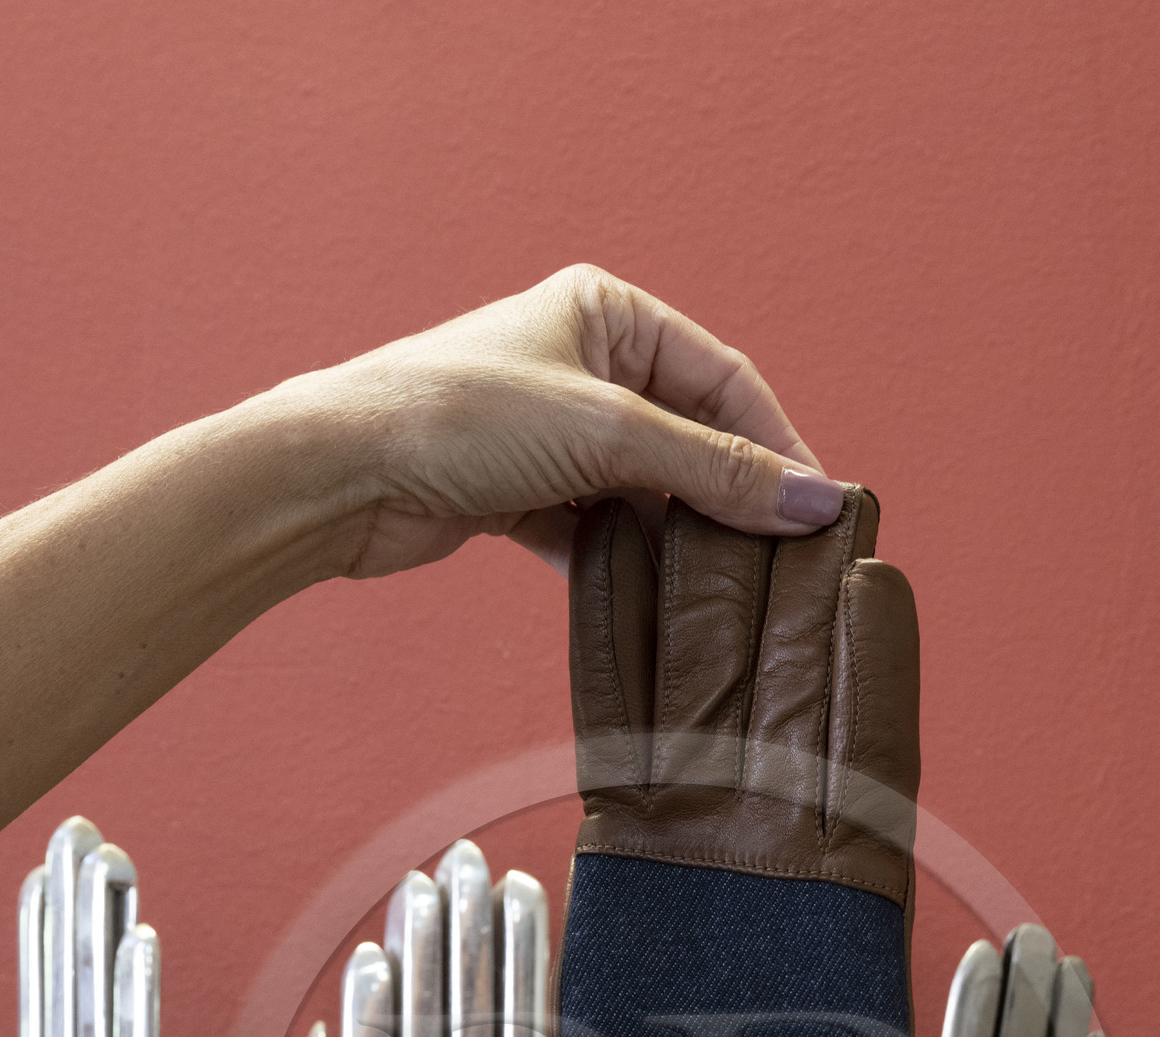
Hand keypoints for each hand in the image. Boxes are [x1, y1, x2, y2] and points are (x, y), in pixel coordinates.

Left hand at [293, 263, 843, 576]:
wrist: (340, 475)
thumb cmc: (459, 417)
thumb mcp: (608, 435)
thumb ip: (715, 470)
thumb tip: (812, 501)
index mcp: (608, 313)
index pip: (724, 379)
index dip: (776, 446)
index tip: (818, 513)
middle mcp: (582, 362)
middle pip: (688, 438)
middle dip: (729, 500)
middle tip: (777, 563)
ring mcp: (550, 431)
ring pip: (644, 490)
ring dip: (677, 538)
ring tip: (722, 590)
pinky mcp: (521, 492)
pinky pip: (597, 529)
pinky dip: (625, 563)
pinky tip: (652, 600)